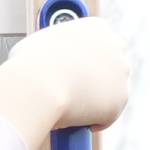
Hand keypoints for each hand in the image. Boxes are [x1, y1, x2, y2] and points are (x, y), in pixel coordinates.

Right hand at [0, 13, 129, 149]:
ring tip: (69, 109)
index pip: (96, 47)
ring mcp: (121, 73)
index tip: (70, 75)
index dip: (82, 63)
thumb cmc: (28, 65)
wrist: (37, 86)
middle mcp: (115, 45)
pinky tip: (74, 120)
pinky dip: (91, 121)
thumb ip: (50, 51)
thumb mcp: (35, 46)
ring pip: (108, 94)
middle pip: (108, 68)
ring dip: (93, 102)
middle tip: (70, 94)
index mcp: (95, 28)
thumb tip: (40, 62)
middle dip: (93, 82)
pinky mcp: (121, 99)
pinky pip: (107, 116)